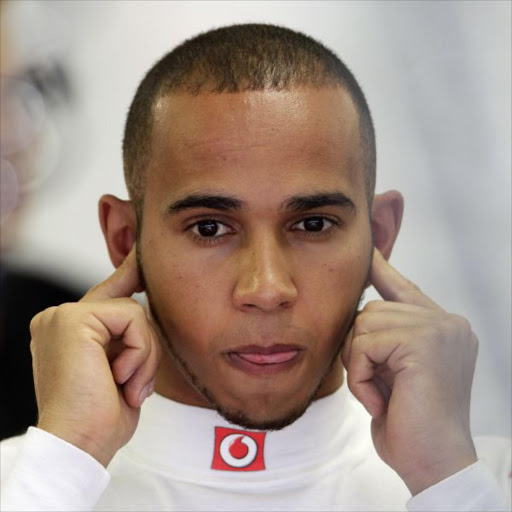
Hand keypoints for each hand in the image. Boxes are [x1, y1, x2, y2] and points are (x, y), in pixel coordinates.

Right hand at [30, 247, 160, 466]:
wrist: (79, 445)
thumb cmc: (100, 419)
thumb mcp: (120, 370)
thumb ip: (126, 336)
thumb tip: (142, 305)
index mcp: (67, 332)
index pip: (106, 297)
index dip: (127, 275)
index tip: (140, 257)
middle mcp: (59, 319)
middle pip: (128, 308)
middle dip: (144, 348)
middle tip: (131, 385)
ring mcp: (62, 316)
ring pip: (134, 312)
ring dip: (144, 355)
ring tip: (125, 386)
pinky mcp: (73, 318)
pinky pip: (132, 317)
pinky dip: (139, 351)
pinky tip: (119, 377)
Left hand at [342, 249, 477, 494]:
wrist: (432, 463)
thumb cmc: (410, 422)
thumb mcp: (396, 371)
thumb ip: (387, 338)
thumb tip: (363, 310)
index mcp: (443, 328)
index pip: (405, 289)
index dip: (383, 269)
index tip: (369, 251)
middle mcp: (447, 322)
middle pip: (372, 309)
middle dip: (360, 349)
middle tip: (378, 386)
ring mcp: (440, 329)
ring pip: (364, 324)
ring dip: (360, 366)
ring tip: (382, 395)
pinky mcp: (425, 341)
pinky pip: (364, 345)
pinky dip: (360, 376)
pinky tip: (381, 401)